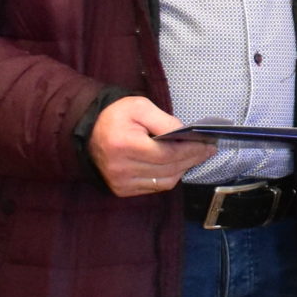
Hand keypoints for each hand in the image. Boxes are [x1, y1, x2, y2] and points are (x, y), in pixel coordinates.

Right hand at [89, 96, 214, 195]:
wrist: (88, 131)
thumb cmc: (115, 116)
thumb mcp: (140, 107)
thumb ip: (164, 120)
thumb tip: (186, 134)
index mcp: (124, 145)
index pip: (168, 154)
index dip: (191, 151)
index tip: (208, 145)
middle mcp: (121, 168)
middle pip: (169, 169)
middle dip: (192, 159)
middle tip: (207, 150)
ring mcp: (120, 182)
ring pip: (164, 181)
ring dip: (182, 170)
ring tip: (194, 157)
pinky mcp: (121, 189)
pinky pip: (154, 187)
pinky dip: (168, 177)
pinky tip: (177, 165)